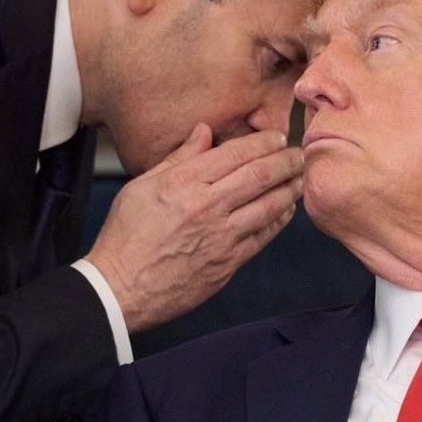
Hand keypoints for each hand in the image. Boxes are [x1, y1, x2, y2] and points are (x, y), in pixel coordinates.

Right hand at [86, 124, 302, 332]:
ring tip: (301, 178)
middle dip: (287, 161)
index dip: (263, 142)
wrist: (120, 289)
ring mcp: (221, 237)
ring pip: (270, 206)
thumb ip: (178, 159)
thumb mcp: (141, 187)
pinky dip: (279, 220)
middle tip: (300, 154)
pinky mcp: (228, 263)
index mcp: (184, 183)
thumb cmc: (125, 239)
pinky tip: (286, 210)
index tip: (277, 136)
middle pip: (260, 176)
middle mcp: (207, 207)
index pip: (235, 153)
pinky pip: (263, 236)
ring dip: (291, 189)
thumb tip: (204, 132)